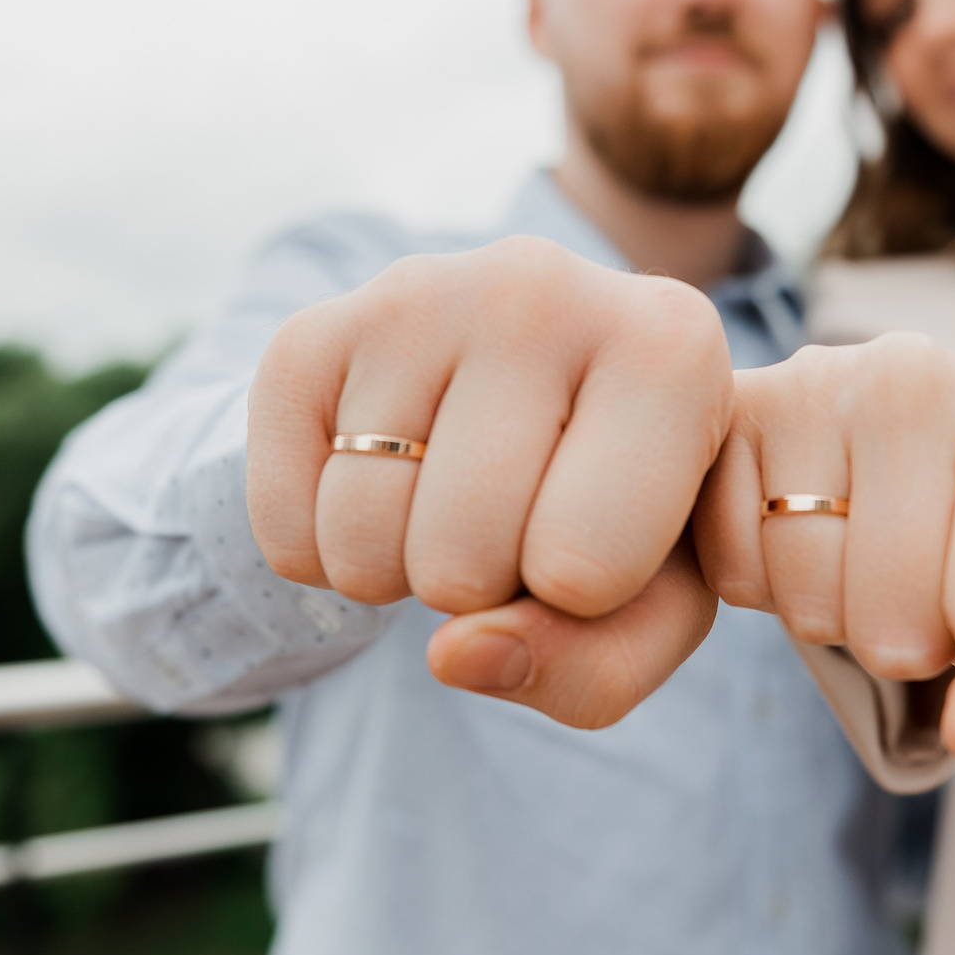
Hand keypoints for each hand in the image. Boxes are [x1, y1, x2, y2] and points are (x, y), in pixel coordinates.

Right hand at [248, 235, 733, 727]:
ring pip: (362, 542)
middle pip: (460, 561)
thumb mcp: (658, 604)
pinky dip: (320, 556)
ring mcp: (416, 295)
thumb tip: (454, 654)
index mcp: (670, 348)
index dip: (579, 600)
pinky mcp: (310, 331)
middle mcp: (543, 287)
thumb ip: (596, 667)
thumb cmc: (619, 508)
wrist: (530, 395)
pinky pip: (284, 523)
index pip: (585, 569)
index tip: (600, 533)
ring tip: (447, 511)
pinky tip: (381, 496)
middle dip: (479, 590)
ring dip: (395, 575)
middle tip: (511, 525)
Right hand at [691, 333, 954, 759]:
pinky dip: (762, 583)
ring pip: (810, 600)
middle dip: (909, 641)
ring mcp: (811, 381)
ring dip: (832, 614)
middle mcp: (919, 371)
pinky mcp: (724, 412)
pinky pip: (735, 573)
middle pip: (899, 619)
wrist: (897, 461)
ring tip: (857, 553)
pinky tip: (794, 532)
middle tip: (923, 582)